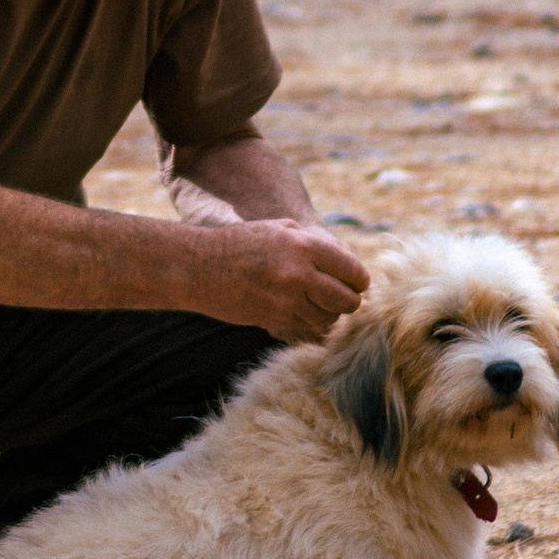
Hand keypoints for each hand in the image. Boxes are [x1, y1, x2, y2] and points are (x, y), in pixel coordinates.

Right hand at [196, 219, 368, 342]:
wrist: (199, 267)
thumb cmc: (241, 243)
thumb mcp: (281, 229)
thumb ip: (316, 244)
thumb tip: (347, 262)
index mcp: (306, 246)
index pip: (354, 271)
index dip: (358, 280)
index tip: (353, 283)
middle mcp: (301, 274)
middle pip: (348, 300)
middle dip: (348, 301)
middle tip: (339, 298)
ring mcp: (288, 300)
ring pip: (330, 319)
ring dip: (327, 315)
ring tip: (315, 304)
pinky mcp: (275, 319)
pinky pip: (308, 329)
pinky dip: (308, 324)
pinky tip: (297, 311)